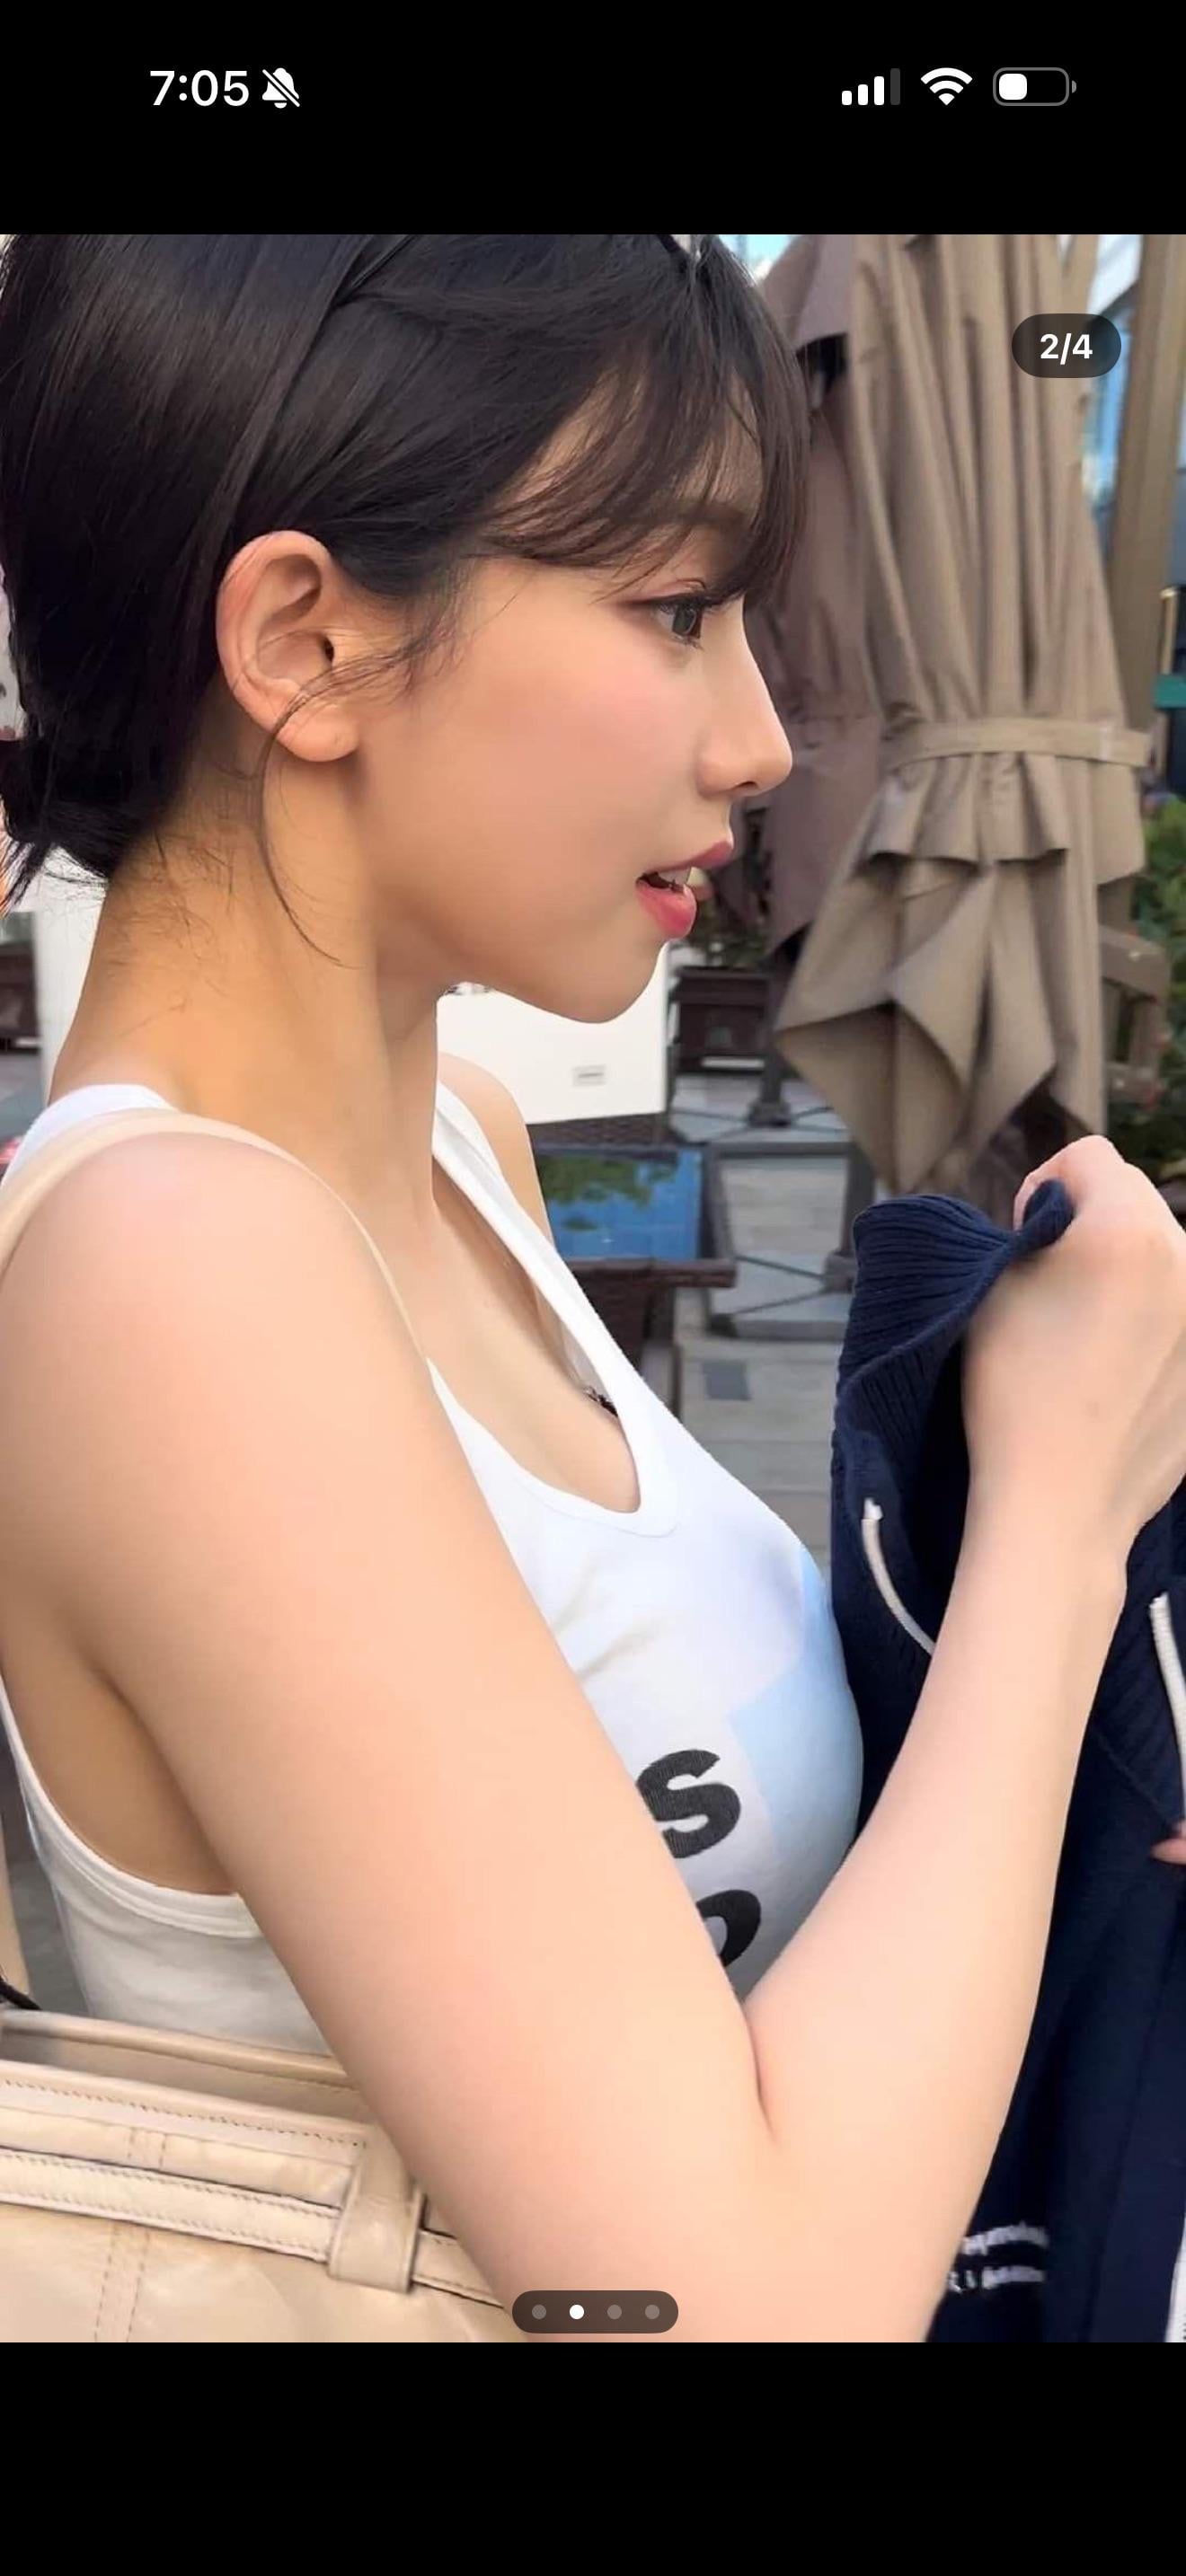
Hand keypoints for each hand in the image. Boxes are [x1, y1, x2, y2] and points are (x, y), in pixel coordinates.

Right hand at [963, 1134, 1185, 1572]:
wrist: (1060, 1504)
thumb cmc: (1013, 1391)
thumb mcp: (995, 1286)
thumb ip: (1030, 1230)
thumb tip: (1057, 1221)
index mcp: (1130, 1231)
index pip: (1089, 1159)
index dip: (1041, 1190)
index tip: (1023, 1244)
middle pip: (1133, 1204)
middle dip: (1092, 1230)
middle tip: (1053, 1294)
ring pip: (1162, 1260)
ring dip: (1127, 1277)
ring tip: (1085, 1341)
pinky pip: (1177, 1316)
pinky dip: (1150, 1327)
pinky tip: (1114, 1376)